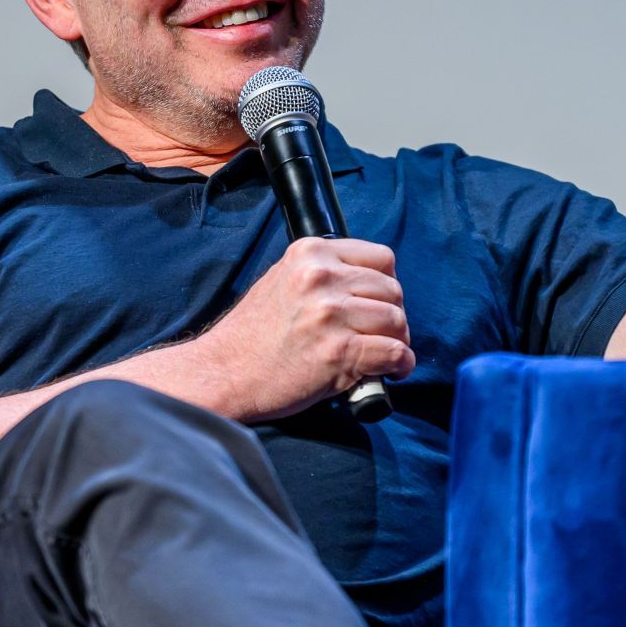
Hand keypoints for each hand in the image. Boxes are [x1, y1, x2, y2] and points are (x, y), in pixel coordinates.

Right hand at [195, 237, 414, 421]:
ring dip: (398, 341)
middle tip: (383, 335)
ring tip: (386, 355)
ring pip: (396, 320)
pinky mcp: (339, 351)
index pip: (380, 257)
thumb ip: (322, 275)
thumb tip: (368, 287)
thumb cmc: (253, 335)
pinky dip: (401, 365)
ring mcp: (331, 314)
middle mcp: (322, 277)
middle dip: (394, 315)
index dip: (386, 284)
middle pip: (392, 290)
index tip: (378, 303)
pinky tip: (391, 372)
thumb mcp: (282, 280)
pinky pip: (394, 353)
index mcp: (310, 254)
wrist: (225, 372)